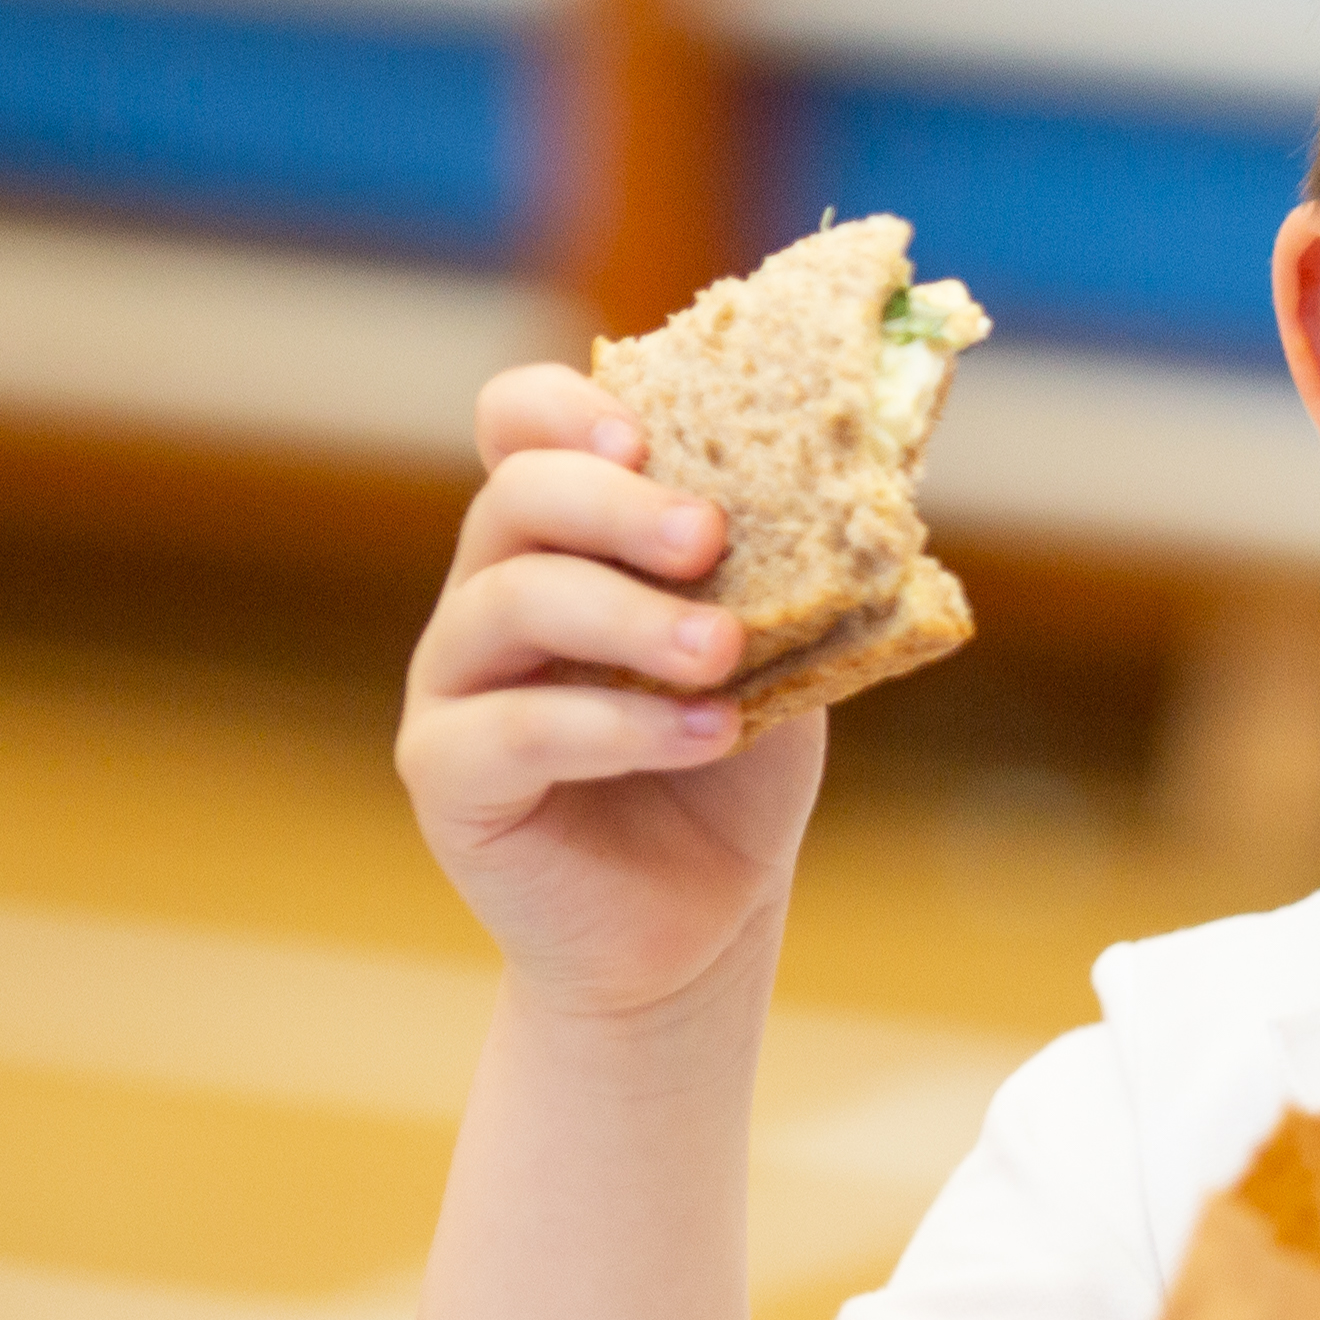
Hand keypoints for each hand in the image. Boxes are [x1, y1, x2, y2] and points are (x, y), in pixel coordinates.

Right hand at [396, 362, 826, 1023]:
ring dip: (629, 615)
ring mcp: (455, 679)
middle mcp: (491, 589)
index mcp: (564, 536)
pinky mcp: (446, 772)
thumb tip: (873, 475)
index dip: (563, 408)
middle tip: (709, 537)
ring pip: (510, 600)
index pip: (519, 425)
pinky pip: (512, 728)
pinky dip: (618, 725)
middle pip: (516, 497)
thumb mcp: (779, 644)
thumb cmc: (735, 763)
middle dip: (616, 504)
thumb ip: (789, 564)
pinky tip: (707, 735)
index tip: (645, 432)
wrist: (707, 911)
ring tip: (725, 653)